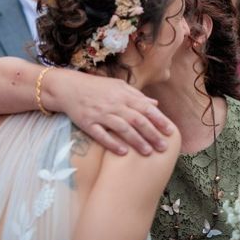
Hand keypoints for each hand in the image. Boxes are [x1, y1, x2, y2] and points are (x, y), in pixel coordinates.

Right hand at [56, 69, 175, 155]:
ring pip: (122, 129)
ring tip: (148, 152)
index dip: (159, 120)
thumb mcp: (118, 86)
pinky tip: (123, 153)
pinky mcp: (87, 123)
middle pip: (137, 120)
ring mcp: (100, 114)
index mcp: (123, 95)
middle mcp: (114, 104)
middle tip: (163, 147)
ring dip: (136, 141)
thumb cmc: (96, 87)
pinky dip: (112, 144)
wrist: (68, 87)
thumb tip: (156, 104)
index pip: (146, 108)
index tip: (171, 131)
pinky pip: (101, 135)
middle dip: (152, 134)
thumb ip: (137, 96)